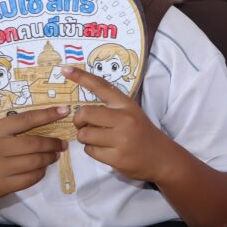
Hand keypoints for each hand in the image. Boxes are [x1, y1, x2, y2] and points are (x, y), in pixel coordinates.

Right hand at [0, 106, 67, 202]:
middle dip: (53, 143)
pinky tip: (41, 168)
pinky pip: (31, 178)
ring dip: (50, 158)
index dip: (48, 115)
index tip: (65, 111)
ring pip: (35, 161)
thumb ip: (12, 128)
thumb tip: (46, 121)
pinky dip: (40, 172)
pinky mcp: (2, 186)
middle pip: (35, 143)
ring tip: (54, 155)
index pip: (26, 119)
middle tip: (62, 143)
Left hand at [65, 66, 168, 182]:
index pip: (101, 86)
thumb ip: (111, 108)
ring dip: (85, 138)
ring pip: (84, 134)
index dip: (82, 77)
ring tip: (97, 139)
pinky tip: (104, 150)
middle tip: (84, 126)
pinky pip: (90, 151)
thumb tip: (82, 110)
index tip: (65, 69)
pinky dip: (91, 151)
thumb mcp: (131, 113)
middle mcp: (124, 119)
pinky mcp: (116, 157)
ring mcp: (120, 139)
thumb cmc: (142, 132)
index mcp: (126, 104)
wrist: (161, 156)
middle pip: (85, 113)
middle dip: (79, 121)